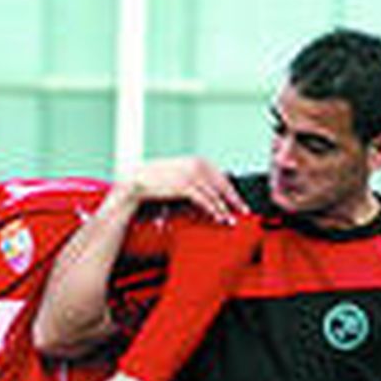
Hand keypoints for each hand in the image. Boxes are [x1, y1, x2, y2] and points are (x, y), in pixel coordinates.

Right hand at [129, 156, 247, 224]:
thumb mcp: (177, 175)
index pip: (220, 175)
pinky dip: (215, 210)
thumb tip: (205, 193)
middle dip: (234, 199)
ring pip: (216, 194)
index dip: (230, 189)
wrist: (137, 181)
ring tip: (231, 219)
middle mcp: (197, 165)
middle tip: (243, 210)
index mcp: (197, 160)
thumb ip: (192, 179)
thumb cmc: (154, 181)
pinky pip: (206, 200)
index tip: (236, 199)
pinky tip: (219, 218)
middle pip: (222, 184)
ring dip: (225, 208)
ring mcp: (192, 175)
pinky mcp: (186, 186)